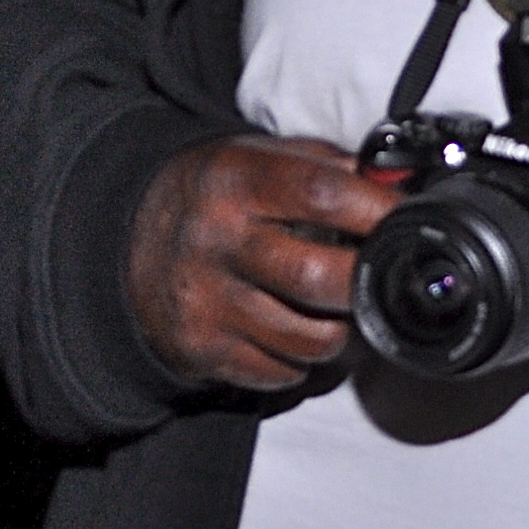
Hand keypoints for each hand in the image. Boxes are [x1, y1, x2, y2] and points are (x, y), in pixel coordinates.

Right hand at [125, 133, 391, 389]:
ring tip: (326, 306)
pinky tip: (286, 329)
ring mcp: (206, 302)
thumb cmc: (208, 199)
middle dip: (362, 282)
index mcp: (233, 182)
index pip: (322, 193)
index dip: (375, 210)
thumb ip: (324, 163)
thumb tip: (392, 185)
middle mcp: (215, 241)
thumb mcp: (253, 157)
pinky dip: (298, 358)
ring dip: (335, 329)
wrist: (124, 244)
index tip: (404, 220)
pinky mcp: (202, 348)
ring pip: (309, 338)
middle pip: (319, 278)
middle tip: (370, 274)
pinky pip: (282, 371)